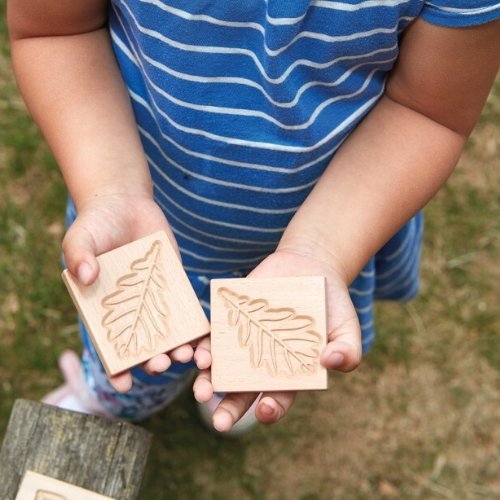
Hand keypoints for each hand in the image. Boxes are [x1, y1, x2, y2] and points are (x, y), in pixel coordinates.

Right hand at [62, 193, 193, 391]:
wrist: (124, 204)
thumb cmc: (96, 224)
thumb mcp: (80, 237)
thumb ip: (79, 256)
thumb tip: (86, 276)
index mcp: (102, 309)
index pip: (108, 345)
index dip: (115, 366)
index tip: (123, 384)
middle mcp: (130, 309)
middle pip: (142, 343)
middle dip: (152, 359)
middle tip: (161, 365)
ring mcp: (153, 298)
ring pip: (167, 332)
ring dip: (177, 347)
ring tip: (187, 356)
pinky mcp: (174, 285)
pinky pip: (185, 308)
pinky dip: (195, 323)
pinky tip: (205, 335)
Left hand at [193, 249, 361, 431]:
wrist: (308, 268)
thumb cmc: (331, 305)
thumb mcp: (348, 327)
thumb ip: (347, 350)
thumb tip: (331, 362)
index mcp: (290, 372)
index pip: (278, 397)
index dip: (271, 408)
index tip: (264, 411)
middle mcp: (262, 361)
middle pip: (242, 391)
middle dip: (230, 408)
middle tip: (219, 422)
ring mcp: (244, 340)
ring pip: (222, 367)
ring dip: (208, 380)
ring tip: (201, 389)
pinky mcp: (232, 318)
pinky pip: (213, 334)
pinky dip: (203, 344)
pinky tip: (196, 352)